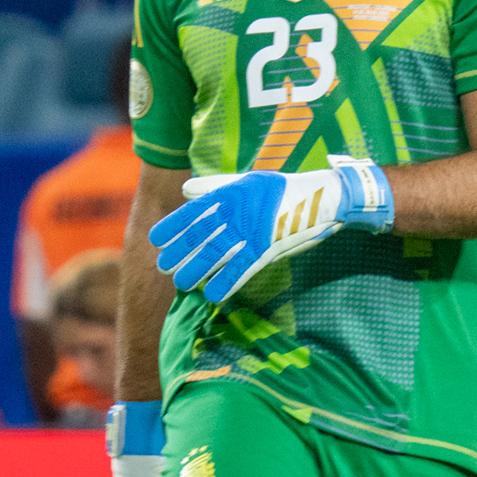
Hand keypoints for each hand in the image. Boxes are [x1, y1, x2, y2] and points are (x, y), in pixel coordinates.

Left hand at [151, 156, 392, 303]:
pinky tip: (212, 294)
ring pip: (217, 253)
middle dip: (180, 252)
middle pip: (201, 234)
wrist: (320, 196)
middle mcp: (237, 211)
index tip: (156, 239)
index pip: (194, 211)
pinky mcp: (268, 247)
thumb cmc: (281, 190)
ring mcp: (252, 230)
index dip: (173, 226)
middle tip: (163, 266)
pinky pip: (243, 268)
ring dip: (197, 269)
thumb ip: (214, 187)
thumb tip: (185, 190)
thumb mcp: (246, 182)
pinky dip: (227, 282)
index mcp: (229, 194)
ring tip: (181, 283)